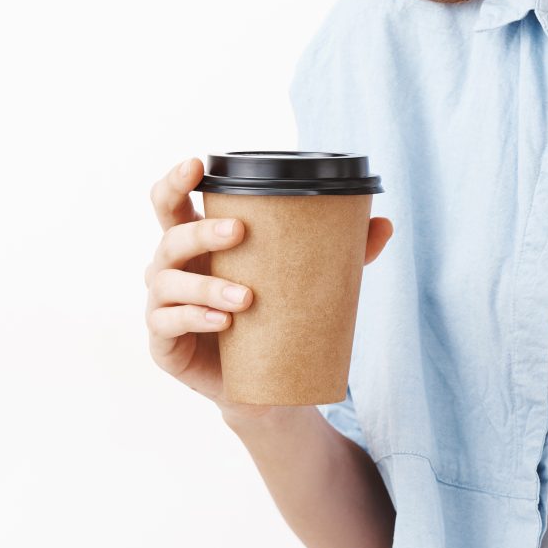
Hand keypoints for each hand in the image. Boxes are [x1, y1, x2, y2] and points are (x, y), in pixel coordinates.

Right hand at [145, 156, 392, 415]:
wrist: (265, 384)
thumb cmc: (274, 317)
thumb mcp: (306, 281)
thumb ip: (343, 252)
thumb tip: (385, 223)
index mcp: (199, 245)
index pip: (173, 205)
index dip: (177, 182)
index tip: (197, 164)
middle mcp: (173, 269)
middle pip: (171, 238)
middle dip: (202, 231)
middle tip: (239, 231)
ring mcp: (161, 305)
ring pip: (169, 282)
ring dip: (206, 285)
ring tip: (246, 297)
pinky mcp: (163, 342)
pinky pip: (168, 324)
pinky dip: (194, 319)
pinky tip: (223, 322)